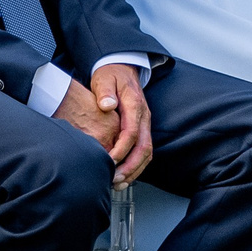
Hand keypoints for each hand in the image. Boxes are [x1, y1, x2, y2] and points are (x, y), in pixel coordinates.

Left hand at [55, 63, 154, 183]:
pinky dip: (136, 166)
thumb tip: (107, 105)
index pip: (132, 132)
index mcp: (135, 105)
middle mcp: (144, 116)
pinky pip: (143, 151)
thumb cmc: (111, 74)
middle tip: (115, 179)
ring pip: (146, 153)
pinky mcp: (141, 129)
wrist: (122, 67)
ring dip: (134, 170)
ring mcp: (145, 124)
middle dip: (130, 167)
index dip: (122, 149)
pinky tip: (124, 176)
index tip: (110, 161)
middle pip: (144, 147)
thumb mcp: (105, 78)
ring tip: (118, 183)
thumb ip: (105, 92)